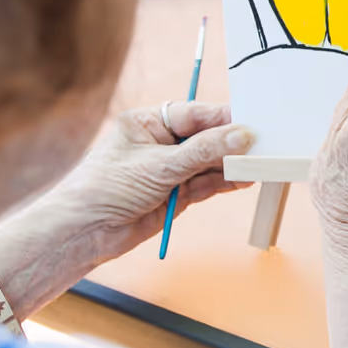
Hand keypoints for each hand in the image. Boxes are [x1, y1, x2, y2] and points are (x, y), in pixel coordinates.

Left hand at [49, 101, 253, 258]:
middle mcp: (160, 143)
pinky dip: (225, 182)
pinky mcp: (176, 195)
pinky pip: (207, 184)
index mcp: (147, 123)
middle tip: (264, 144)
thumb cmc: (107, 188)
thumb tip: (242, 135)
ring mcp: (169, 170)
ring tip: (260, 163)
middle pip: (205, 138)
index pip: (193, 114)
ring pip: (209, 162)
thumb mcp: (159, 165)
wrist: (83, 233)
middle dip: (232, 143)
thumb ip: (203, 151)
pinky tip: (244, 179)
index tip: (252, 122)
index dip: (223, 119)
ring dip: (232, 164)